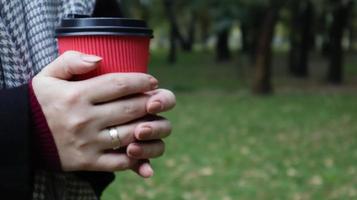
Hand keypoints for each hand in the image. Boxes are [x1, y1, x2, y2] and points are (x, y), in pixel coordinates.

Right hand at [32, 51, 174, 176]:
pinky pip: (120, 160)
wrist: (24, 136)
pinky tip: (143, 144)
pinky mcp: (88, 161)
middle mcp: (84, 119)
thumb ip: (71, 61)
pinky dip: (137, 154)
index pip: (119, 84)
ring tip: (155, 118)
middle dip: (151, 102)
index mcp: (76, 95)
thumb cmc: (41, 102)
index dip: (142, 81)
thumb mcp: (48, 75)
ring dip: (149, 126)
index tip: (152, 81)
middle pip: (130, 108)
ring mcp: (88, 143)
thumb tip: (99, 58)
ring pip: (130, 134)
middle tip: (159, 99)